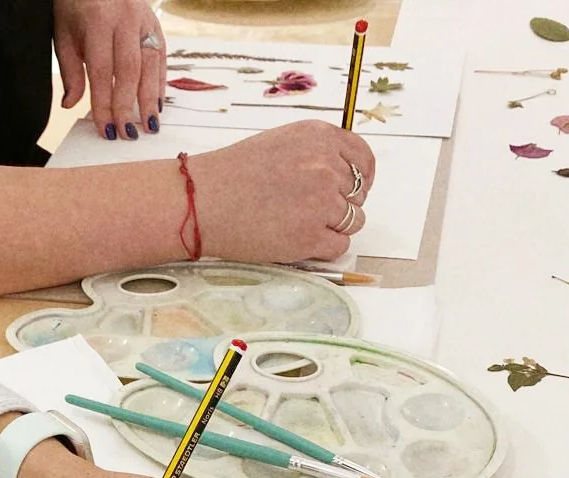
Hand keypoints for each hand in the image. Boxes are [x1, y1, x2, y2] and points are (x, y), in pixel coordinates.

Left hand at [54, 0, 165, 140]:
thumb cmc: (76, 7)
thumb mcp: (64, 34)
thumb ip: (70, 70)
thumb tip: (70, 104)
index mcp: (98, 21)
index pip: (102, 71)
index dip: (104, 103)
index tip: (106, 129)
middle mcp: (124, 18)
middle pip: (129, 70)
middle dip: (128, 105)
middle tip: (127, 133)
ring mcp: (143, 19)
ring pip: (150, 63)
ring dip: (150, 98)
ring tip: (150, 125)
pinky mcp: (155, 22)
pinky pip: (161, 55)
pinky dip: (160, 81)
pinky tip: (157, 103)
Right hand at [192, 122, 375, 262]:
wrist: (204, 201)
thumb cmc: (234, 175)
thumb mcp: (282, 143)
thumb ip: (316, 153)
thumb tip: (344, 176)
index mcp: (320, 137)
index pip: (364, 159)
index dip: (361, 178)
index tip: (351, 191)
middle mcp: (326, 166)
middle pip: (359, 193)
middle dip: (342, 205)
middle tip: (313, 212)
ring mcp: (321, 203)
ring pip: (354, 221)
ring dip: (334, 227)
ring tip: (302, 226)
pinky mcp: (311, 236)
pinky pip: (339, 246)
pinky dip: (324, 248)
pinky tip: (300, 241)